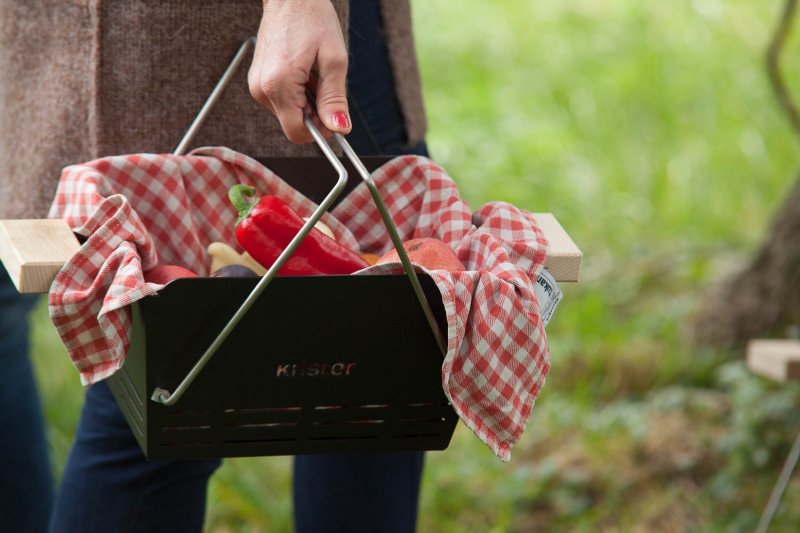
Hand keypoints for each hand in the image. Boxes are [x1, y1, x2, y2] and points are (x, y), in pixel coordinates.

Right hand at [249, 0, 351, 142]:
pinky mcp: (257, 81)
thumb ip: (335, 98)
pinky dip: (297, 93)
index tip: (333, 116)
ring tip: (313, 72)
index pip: (297, 132)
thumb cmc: (312, 20)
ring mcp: (257, 85)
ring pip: (289, 113)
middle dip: (314, 113)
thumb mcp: (333, 60)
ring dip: (307, 101)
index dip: (319, 132)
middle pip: (293, 123)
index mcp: (279, 84)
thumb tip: (340, 128)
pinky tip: (303, 71)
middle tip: (324, 83)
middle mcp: (262, 89)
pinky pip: (282, 101)